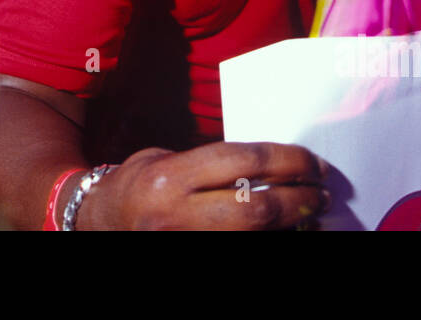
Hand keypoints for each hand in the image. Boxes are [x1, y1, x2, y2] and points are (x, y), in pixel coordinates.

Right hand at [75, 141, 330, 229]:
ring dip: (293, 227)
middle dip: (299, 199)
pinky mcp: (194, 260)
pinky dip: (270, 240)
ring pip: (255, 237)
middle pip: (256, 209)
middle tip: (322, 191)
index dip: (287, 160)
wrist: (98, 225)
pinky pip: (242, 249)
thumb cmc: (136, 186)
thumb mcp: (165, 160)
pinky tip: (287, 232)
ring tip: (313, 215)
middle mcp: (177, 215)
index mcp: (170, 178)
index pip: (243, 162)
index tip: (313, 162)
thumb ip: (210, 163)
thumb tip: (269, 165)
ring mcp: (185, 243)